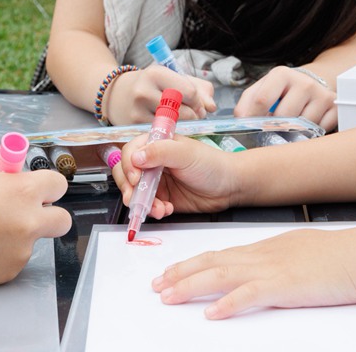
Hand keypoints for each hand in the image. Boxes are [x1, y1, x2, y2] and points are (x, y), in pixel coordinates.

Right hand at [0, 163, 70, 284]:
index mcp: (23, 191)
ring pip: (33, 241)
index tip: (40, 189)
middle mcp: (28, 222)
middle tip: (30, 213)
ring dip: (18, 235)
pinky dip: (3, 253)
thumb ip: (4, 176)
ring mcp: (20, 250)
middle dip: (51, 215)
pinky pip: (14, 259)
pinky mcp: (8, 272)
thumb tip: (15, 178)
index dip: (48, 186)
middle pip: (62, 220)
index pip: (58, 185)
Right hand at [104, 66, 215, 125]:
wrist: (116, 95)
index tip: (198, 104)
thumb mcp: (173, 78)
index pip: (188, 92)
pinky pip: (160, 134)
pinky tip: (168, 128)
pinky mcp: (133, 128)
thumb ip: (199, 89)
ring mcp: (136, 111)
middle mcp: (144, 91)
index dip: (198, 101)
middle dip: (194, 116)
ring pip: (173, 126)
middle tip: (194, 115)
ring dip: (183, 127)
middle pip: (183, 111)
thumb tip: (212, 107)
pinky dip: (169, 134)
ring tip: (182, 121)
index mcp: (156, 73)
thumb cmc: (151, 85)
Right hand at [113, 133, 237, 217]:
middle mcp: (152, 162)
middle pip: (126, 173)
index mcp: (156, 145)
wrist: (229, 187)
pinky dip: (154, 210)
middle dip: (129, 188)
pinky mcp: (162, 198)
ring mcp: (156, 181)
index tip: (136, 179)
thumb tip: (135, 158)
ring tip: (159, 208)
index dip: (128, 166)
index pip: (130, 152)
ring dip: (142, 203)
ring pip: (135, 193)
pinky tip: (167, 210)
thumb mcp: (186, 154)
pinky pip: (148, 206)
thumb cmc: (211, 164)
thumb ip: (160, 152)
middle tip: (136, 199)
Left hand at [152, 226, 355, 318]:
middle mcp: (260, 257)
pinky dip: (228, 304)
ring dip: (191, 286)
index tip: (169, 272)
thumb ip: (274, 260)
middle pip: (210, 263)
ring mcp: (270, 270)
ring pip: (220, 276)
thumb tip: (260, 270)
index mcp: (262, 250)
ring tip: (169, 297)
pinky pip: (249, 295)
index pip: (217, 254)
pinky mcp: (284, 287)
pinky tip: (212, 313)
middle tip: (157, 285)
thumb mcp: (296, 253)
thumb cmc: (335, 256)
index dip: (190, 264)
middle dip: (180, 274)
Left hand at [234, 65, 336, 130]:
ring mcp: (322, 95)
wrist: (312, 84)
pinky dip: (310, 135)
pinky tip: (306, 126)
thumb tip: (241, 120)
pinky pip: (319, 132)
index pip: (262, 100)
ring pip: (302, 127)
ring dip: (293, 132)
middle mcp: (304, 82)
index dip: (252, 118)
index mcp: (281, 74)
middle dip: (274, 128)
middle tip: (271, 130)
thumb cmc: (282, 90)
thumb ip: (246, 103)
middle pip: (283, 117)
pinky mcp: (335, 108)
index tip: (249, 128)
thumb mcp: (262, 89)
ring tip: (290, 126)